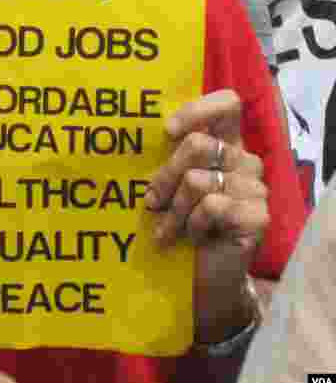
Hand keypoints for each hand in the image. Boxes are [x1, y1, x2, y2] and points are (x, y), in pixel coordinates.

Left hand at [144, 90, 267, 343]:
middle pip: (198, 144)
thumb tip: (124, 134)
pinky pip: (212, 206)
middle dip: (165, 175)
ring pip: (197, 180)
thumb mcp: (165, 187)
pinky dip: (192, 225)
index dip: (197, 110)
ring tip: (168, 228)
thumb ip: (161, 158)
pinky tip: (194, 238)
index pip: (228, 104)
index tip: (168, 131)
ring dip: (174, 209)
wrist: (200, 278)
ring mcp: (256, 188)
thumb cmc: (177, 225)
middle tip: (151, 201)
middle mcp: (244, 160)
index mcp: (225, 144)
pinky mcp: (258, 216)